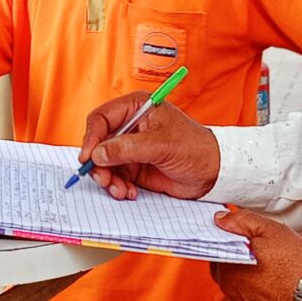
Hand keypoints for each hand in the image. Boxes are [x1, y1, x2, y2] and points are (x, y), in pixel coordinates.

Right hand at [76, 93, 219, 199]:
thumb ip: (127, 148)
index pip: (102, 118)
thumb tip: (98, 153)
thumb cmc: (195, 148)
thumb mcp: (161, 144)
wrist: (213, 173)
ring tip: (121, 190)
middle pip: (99, 143)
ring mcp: (131, 148)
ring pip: (104, 163)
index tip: (88, 157)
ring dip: (109, 179)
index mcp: (137, 107)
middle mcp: (131, 126)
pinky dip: (118, 187)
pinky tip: (129, 192)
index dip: (91, 137)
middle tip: (104, 179)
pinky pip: (115, 177)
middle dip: (99, 164)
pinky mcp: (135, 167)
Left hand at [209, 207, 301, 300]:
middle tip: (260, 260)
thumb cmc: (298, 269)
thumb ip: (243, 223)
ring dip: (251, 289)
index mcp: (230, 269)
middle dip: (239, 268)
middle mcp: (232, 294)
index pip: (217, 255)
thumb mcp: (273, 232)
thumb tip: (220, 220)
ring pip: (242, 297)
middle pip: (228, 276)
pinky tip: (278, 300)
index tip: (242, 245)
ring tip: (274, 281)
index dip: (230, 248)